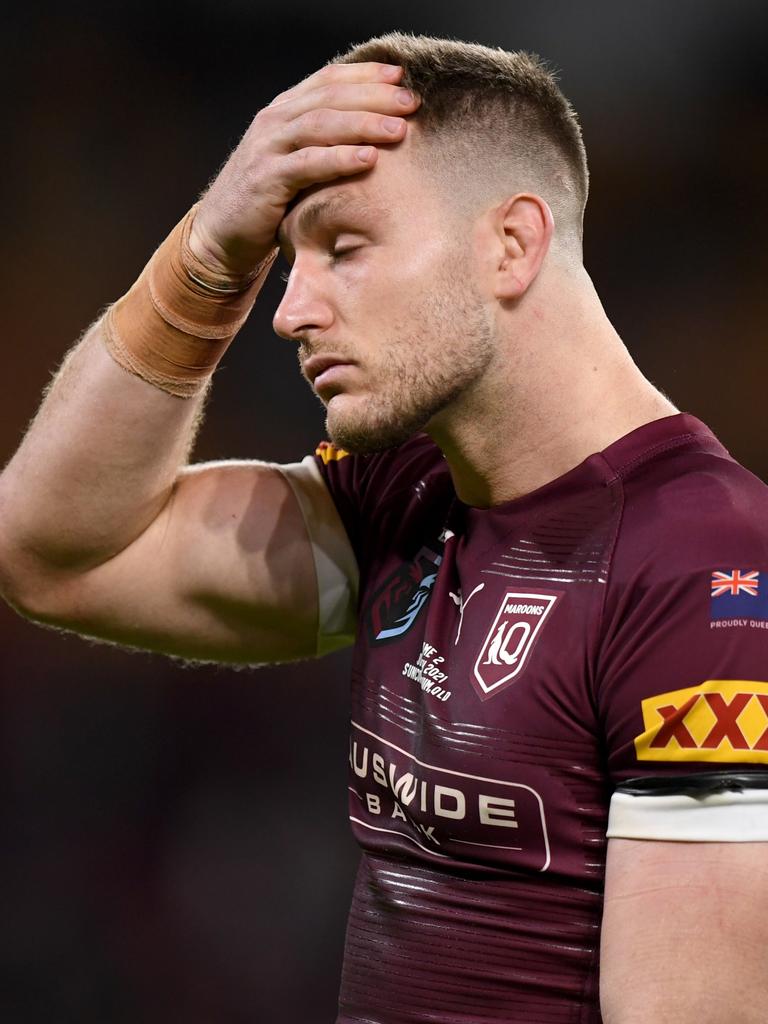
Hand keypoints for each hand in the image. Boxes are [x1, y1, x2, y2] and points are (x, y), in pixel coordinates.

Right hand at [188, 62, 419, 276]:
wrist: (222, 234)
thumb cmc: (268, 202)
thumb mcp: (295, 164)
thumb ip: (322, 145)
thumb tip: (373, 136)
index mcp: (283, 112)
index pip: (327, 80)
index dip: (365, 75)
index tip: (400, 76)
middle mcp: (274, 122)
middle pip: (330, 98)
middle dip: (374, 97)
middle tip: (411, 103)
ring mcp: (268, 148)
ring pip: (321, 125)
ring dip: (363, 124)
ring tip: (398, 130)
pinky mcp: (266, 179)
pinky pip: (308, 164)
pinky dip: (340, 159)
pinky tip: (368, 159)